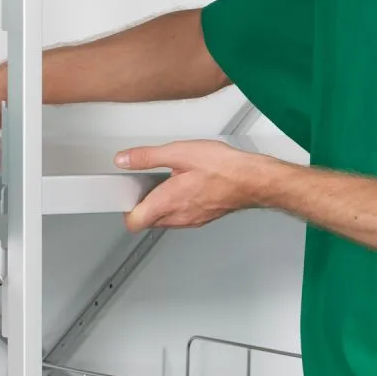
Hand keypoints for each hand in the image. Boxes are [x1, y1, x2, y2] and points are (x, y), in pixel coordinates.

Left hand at [113, 139, 269, 232]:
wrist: (252, 179)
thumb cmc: (222, 168)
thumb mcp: (179, 152)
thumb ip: (147, 157)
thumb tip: (124, 159)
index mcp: (167, 202)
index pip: (133, 222)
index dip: (125, 208)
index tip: (125, 192)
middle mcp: (178, 217)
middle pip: (147, 220)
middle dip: (142, 203)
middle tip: (144, 182)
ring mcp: (191, 220)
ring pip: (164, 218)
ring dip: (160, 203)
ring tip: (167, 179)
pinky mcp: (202, 217)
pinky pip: (181, 215)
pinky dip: (177, 203)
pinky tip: (186, 183)